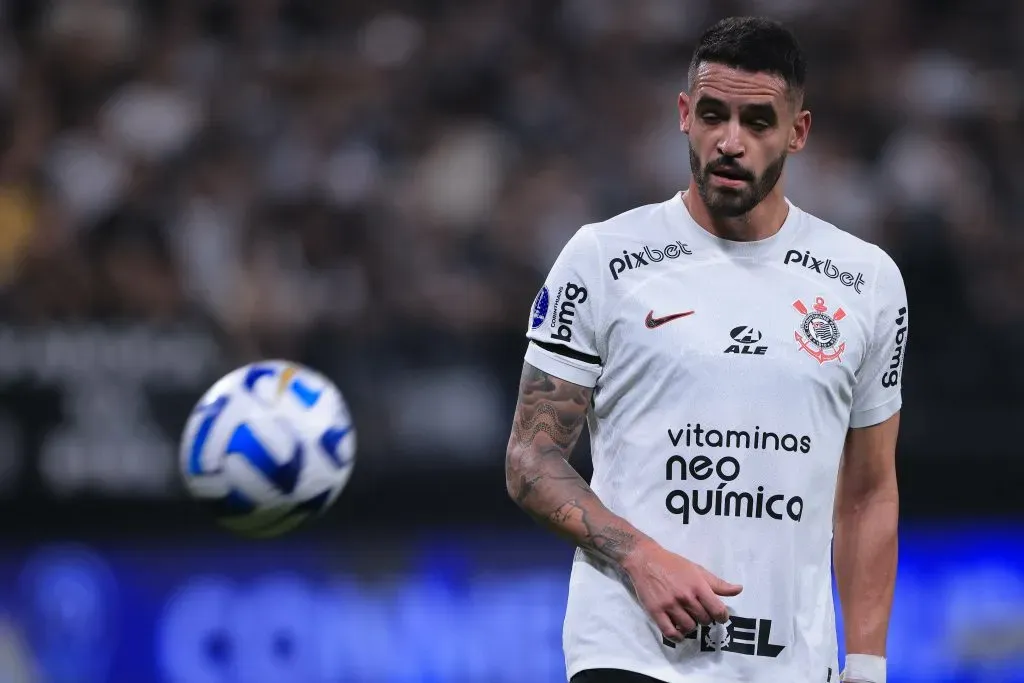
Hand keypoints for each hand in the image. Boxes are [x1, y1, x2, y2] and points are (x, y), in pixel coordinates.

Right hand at [621, 539, 742, 641]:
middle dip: (705, 619)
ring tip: (689, 620)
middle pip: (704, 620)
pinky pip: (670, 633)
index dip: (722, 617)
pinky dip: (678, 637)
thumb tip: (739, 589)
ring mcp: (670, 605)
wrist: (645, 560)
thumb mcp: (697, 570)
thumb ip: (718, 583)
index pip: (718, 610)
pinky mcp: (656, 611)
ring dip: (692, 627)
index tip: (719, 616)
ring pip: (689, 627)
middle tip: (700, 614)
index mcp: (698, 585)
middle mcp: (685, 597)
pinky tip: (679, 632)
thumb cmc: (673, 564)